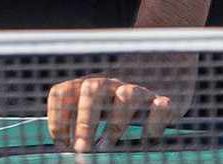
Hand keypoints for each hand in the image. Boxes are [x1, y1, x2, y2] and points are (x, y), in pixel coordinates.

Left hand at [46, 52, 193, 152]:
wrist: (162, 73)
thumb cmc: (118, 103)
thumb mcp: (95, 107)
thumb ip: (80, 124)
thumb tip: (67, 150)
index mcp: (88, 85)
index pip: (63, 92)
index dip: (57, 117)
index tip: (62, 144)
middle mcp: (111, 84)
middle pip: (92, 90)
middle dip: (85, 121)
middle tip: (81, 148)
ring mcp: (139, 90)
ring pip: (126, 97)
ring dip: (114, 124)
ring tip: (105, 147)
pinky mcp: (164, 102)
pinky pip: (160, 108)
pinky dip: (153, 124)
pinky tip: (146, 136)